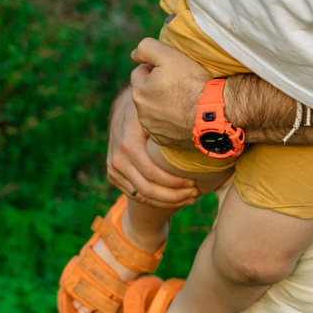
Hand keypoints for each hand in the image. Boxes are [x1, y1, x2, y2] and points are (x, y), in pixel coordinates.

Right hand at [106, 89, 199, 206]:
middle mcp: (117, 159)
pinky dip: (154, 200)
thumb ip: (170, 128)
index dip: (174, 183)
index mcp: (128, 144)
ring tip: (188, 197)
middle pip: (147, 190)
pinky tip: (172, 198)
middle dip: (173, 196)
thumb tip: (200, 138)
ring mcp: (113, 169)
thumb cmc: (147, 113)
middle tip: (194, 195)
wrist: (122, 111)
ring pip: (141, 196)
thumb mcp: (156, 116)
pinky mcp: (113, 175)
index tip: (194, 184)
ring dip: (166, 201)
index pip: (152, 173)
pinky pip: (135, 194)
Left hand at [129, 36, 208, 146]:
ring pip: (153, 111)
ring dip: (162, 105)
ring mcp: (153, 129)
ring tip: (183, 101)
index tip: (171, 70)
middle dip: (156, 87)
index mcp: (138, 91)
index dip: (154, 68)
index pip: (140, 73)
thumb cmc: (191, 83)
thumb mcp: (169, 55)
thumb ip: (147, 48)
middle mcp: (141, 113)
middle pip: (145, 93)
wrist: (213, 114)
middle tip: (178, 84)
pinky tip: (185, 116)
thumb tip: (135, 54)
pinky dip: (171, 121)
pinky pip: (164, 127)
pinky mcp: (165, 141)